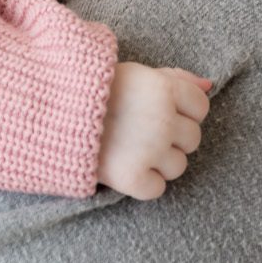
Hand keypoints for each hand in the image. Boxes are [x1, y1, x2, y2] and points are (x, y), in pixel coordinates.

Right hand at [95, 62, 212, 200]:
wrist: (53, 111)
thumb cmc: (96, 89)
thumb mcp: (137, 73)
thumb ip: (176, 77)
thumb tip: (209, 85)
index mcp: (165, 90)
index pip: (201, 107)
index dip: (184, 111)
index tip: (163, 111)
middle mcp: (163, 120)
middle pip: (192, 139)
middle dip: (173, 137)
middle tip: (144, 131)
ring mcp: (149, 150)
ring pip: (179, 166)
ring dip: (161, 162)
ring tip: (134, 149)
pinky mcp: (131, 177)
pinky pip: (157, 189)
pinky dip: (144, 183)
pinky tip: (127, 168)